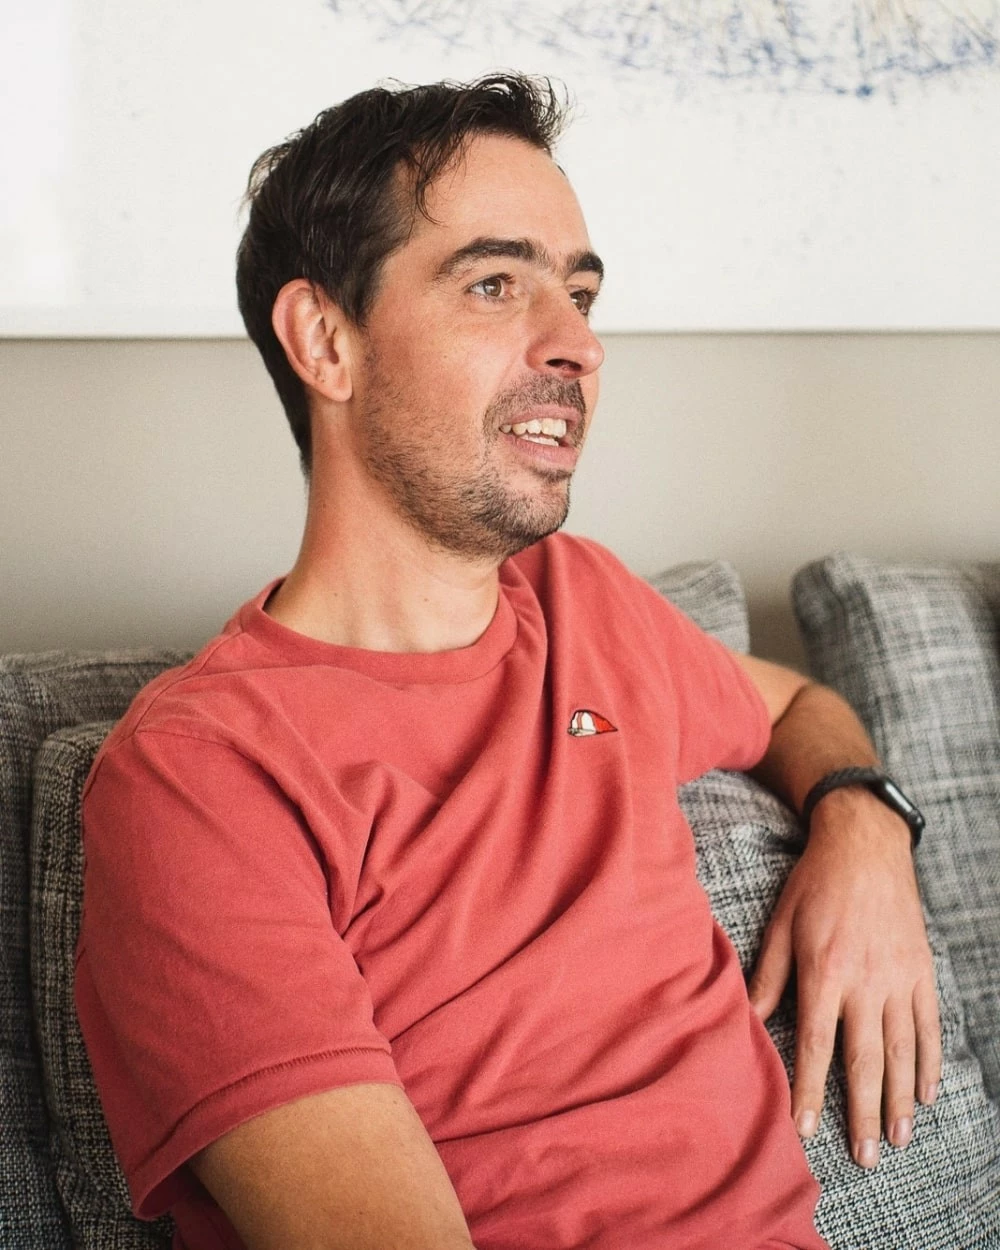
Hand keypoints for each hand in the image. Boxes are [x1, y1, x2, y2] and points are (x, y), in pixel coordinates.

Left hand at [747, 787, 940, 1167]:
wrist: (866, 842)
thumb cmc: (814, 882)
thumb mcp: (780, 923)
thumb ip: (766, 977)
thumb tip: (746, 1021)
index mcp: (825, 970)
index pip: (818, 1045)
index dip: (812, 1091)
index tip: (806, 1130)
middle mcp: (866, 981)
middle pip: (866, 1059)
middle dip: (864, 1112)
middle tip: (866, 1158)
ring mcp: (899, 978)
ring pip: (903, 1050)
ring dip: (900, 1099)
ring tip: (898, 1140)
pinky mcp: (922, 970)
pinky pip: (929, 1025)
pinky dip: (930, 1061)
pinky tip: (927, 1093)